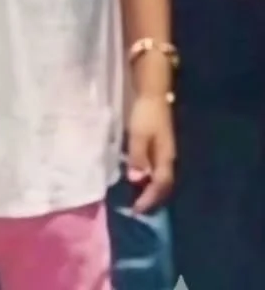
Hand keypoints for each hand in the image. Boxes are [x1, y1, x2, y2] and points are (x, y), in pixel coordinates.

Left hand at [125, 92, 175, 212]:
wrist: (152, 94)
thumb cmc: (145, 114)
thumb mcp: (139, 135)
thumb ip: (138, 157)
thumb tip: (137, 180)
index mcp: (166, 158)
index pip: (159, 186)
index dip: (148, 199)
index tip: (137, 211)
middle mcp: (168, 158)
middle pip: (163, 186)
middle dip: (152, 199)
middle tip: (138, 210)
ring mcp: (165, 152)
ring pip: (161, 178)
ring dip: (151, 190)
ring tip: (138, 199)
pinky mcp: (159, 146)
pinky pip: (156, 169)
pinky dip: (149, 178)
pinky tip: (140, 178)